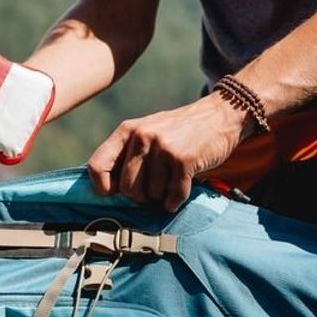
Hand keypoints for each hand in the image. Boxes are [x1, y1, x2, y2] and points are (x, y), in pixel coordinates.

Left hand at [86, 92, 251, 210]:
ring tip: (171, 181)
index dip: (102, 187)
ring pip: (151, 194)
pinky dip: (176, 200)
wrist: (220, 115)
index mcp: (127, 130)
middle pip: (126, 189)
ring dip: (162, 196)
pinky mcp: (183, 159)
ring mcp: (163, 147)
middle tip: (153, 190)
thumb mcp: (147, 132)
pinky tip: (180, 192)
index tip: (113, 193)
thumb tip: (105, 189)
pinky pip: (173, 195)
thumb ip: (127, 154)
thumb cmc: (180, 131)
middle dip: (140, 196)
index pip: (97, 166)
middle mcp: (142, 136)